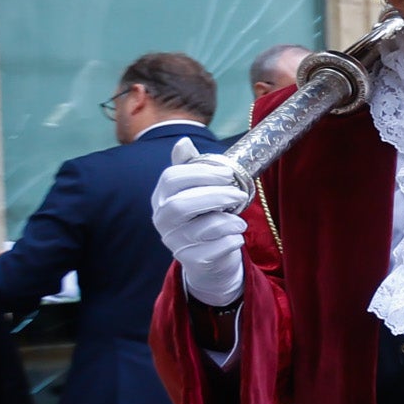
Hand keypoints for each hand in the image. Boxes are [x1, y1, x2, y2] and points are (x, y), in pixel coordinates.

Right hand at [149, 138, 249, 305]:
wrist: (210, 258)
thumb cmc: (205, 216)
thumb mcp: (196, 190)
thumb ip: (190, 167)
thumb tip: (183, 142)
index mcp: (162, 197)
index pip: (171, 179)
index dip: (202, 173)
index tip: (228, 173)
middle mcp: (163, 220)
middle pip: (181, 204)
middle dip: (216, 196)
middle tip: (240, 194)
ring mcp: (175, 242)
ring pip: (201, 228)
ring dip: (228, 221)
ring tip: (240, 220)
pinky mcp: (192, 261)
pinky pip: (214, 250)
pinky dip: (231, 241)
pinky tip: (236, 238)